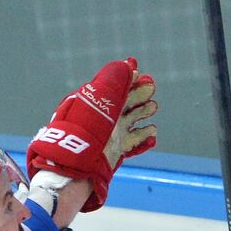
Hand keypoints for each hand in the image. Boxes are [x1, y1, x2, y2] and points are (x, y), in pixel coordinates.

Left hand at [26, 57, 157, 211]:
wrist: (77, 166)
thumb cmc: (83, 132)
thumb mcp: (98, 102)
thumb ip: (113, 83)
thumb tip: (128, 64)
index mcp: (96, 107)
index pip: (114, 89)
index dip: (128, 80)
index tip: (140, 73)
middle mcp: (104, 120)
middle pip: (126, 104)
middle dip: (139, 94)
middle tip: (151, 87)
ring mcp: (111, 137)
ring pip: (132, 122)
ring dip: (144, 114)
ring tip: (153, 108)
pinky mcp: (117, 152)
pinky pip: (134, 144)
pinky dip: (144, 139)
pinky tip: (152, 134)